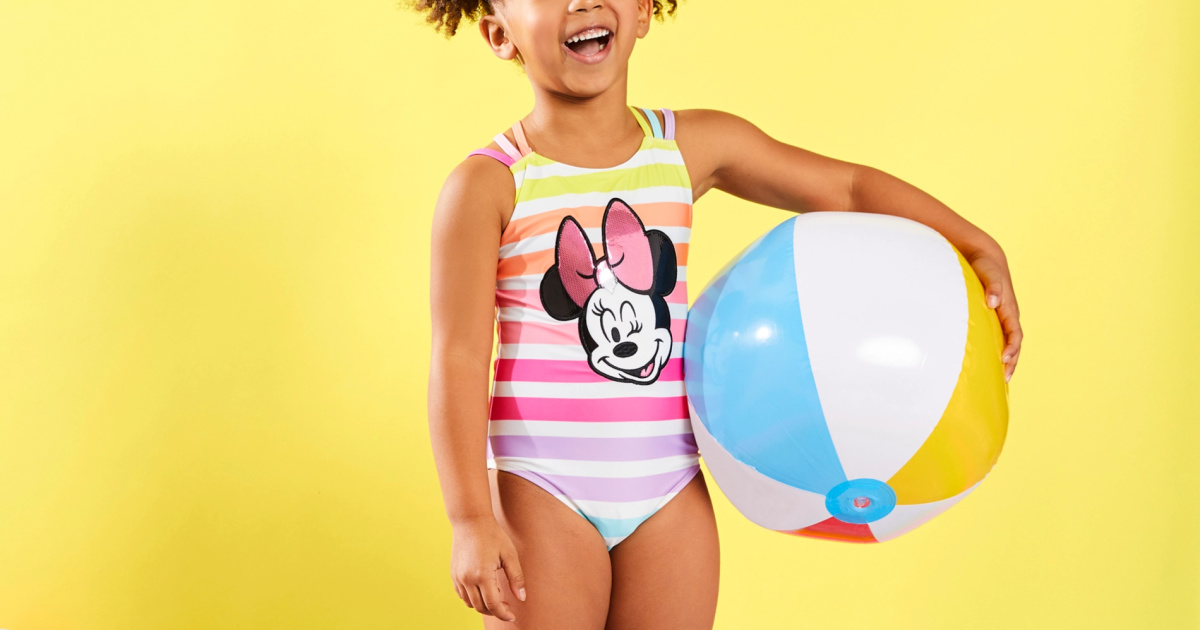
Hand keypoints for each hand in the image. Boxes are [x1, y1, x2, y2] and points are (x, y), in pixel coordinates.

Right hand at [449, 516, 526, 621]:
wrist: (471, 521)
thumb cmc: (492, 535)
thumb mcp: (509, 555)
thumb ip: (516, 578)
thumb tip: (521, 598)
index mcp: (482, 574)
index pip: (493, 604)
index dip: (504, 613)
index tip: (513, 616)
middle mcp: (467, 579)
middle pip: (481, 607)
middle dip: (495, 611)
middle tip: (507, 607)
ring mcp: (458, 577)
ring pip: (471, 603)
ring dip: (484, 606)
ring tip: (497, 598)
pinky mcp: (454, 574)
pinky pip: (462, 595)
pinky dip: (473, 599)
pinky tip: (484, 591)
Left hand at [966, 247, 1021, 382]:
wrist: (984, 259)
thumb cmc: (985, 267)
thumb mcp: (989, 274)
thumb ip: (991, 287)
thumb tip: (993, 301)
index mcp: (1009, 309)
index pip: (1014, 334)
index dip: (1011, 347)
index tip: (1004, 360)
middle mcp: (1008, 316)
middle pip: (1014, 343)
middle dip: (1012, 361)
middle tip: (1005, 378)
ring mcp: (1001, 318)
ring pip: (1007, 343)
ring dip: (1007, 360)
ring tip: (1001, 378)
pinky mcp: (993, 318)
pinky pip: (998, 338)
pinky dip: (997, 351)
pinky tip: (989, 362)